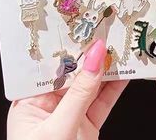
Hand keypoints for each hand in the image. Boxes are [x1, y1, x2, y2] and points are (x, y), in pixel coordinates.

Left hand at [7, 40, 127, 139]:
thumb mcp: (59, 127)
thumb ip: (80, 91)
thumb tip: (94, 56)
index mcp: (29, 101)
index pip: (51, 65)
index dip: (69, 46)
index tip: (86, 27)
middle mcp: (49, 104)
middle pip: (74, 73)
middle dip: (92, 55)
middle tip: (109, 33)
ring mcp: (70, 114)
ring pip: (91, 85)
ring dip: (108, 69)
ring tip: (121, 48)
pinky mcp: (87, 124)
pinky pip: (102, 101)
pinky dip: (115, 88)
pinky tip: (126, 74)